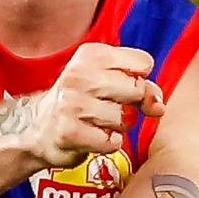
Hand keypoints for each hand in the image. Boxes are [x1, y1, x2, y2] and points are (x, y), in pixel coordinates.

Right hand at [26, 43, 164, 167]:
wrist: (39, 127)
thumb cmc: (81, 100)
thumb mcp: (108, 80)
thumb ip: (141, 85)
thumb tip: (159, 106)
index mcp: (91, 54)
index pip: (143, 63)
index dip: (140, 79)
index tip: (123, 85)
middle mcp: (79, 75)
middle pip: (137, 90)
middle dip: (131, 104)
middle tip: (108, 106)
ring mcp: (73, 103)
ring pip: (125, 119)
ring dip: (117, 126)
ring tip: (96, 121)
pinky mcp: (69, 132)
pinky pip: (112, 142)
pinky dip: (107, 143)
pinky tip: (91, 136)